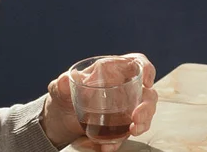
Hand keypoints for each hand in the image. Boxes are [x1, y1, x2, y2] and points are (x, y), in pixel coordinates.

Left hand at [41, 54, 158, 150]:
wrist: (60, 117)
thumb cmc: (64, 94)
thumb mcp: (60, 88)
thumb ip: (61, 84)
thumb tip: (63, 80)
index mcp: (111, 71)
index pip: (135, 63)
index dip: (146, 69)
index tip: (146, 82)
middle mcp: (122, 88)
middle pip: (146, 93)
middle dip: (146, 107)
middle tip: (136, 120)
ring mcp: (124, 108)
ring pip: (143, 114)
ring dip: (141, 125)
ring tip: (130, 132)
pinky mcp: (120, 125)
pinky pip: (126, 133)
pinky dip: (118, 141)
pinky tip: (106, 147)